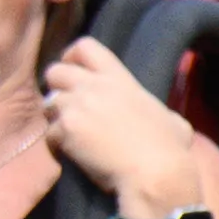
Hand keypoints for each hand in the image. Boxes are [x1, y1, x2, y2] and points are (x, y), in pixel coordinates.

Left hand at [41, 36, 202, 215]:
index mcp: (119, 79)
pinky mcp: (65, 129)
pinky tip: (72, 153)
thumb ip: (153, 109)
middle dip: (56, 88)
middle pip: (54, 71)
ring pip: (48, 103)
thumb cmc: (169, 148)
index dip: (72, 56)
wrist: (154, 172)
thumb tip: (164, 118)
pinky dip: (56, 144)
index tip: (73, 70)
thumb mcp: (170, 118)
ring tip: (71, 133)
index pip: (85, 46)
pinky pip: (49, 132)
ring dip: (55, 117)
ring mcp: (76, 106)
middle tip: (67, 107)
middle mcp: (93, 87)